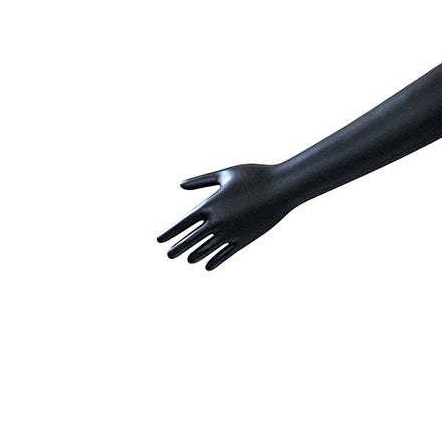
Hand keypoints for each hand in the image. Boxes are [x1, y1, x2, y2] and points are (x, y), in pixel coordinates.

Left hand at [156, 164, 295, 270]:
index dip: (170, 232)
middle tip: (169, 255)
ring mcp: (230, 233)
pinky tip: (208, 266)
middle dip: (177, 248)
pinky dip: (215, 261)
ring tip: (188, 259)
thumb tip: (181, 185)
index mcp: (209, 205)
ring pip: (206, 249)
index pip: (182, 223)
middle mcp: (217, 222)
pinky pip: (225, 254)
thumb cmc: (255, 176)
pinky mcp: (245, 240)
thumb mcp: (225, 174)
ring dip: (195, 255)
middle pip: (190, 239)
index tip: (159, 240)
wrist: (282, 188)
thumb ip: (202, 181)